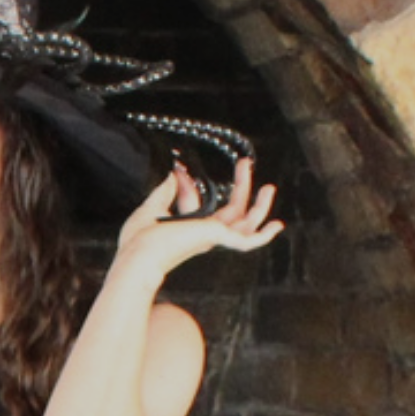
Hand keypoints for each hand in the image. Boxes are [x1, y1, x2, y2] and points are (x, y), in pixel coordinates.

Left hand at [114, 158, 283, 279]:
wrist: (137, 252)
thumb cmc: (138, 239)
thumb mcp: (151, 208)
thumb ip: (165, 191)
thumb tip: (175, 173)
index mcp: (190, 230)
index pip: (205, 209)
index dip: (196, 189)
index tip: (184, 172)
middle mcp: (204, 235)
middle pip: (233, 211)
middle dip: (242, 187)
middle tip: (246, 163)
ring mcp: (212, 237)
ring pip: (245, 222)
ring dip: (260, 205)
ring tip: (269, 187)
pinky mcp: (217, 238)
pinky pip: (247, 241)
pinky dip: (263, 236)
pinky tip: (276, 226)